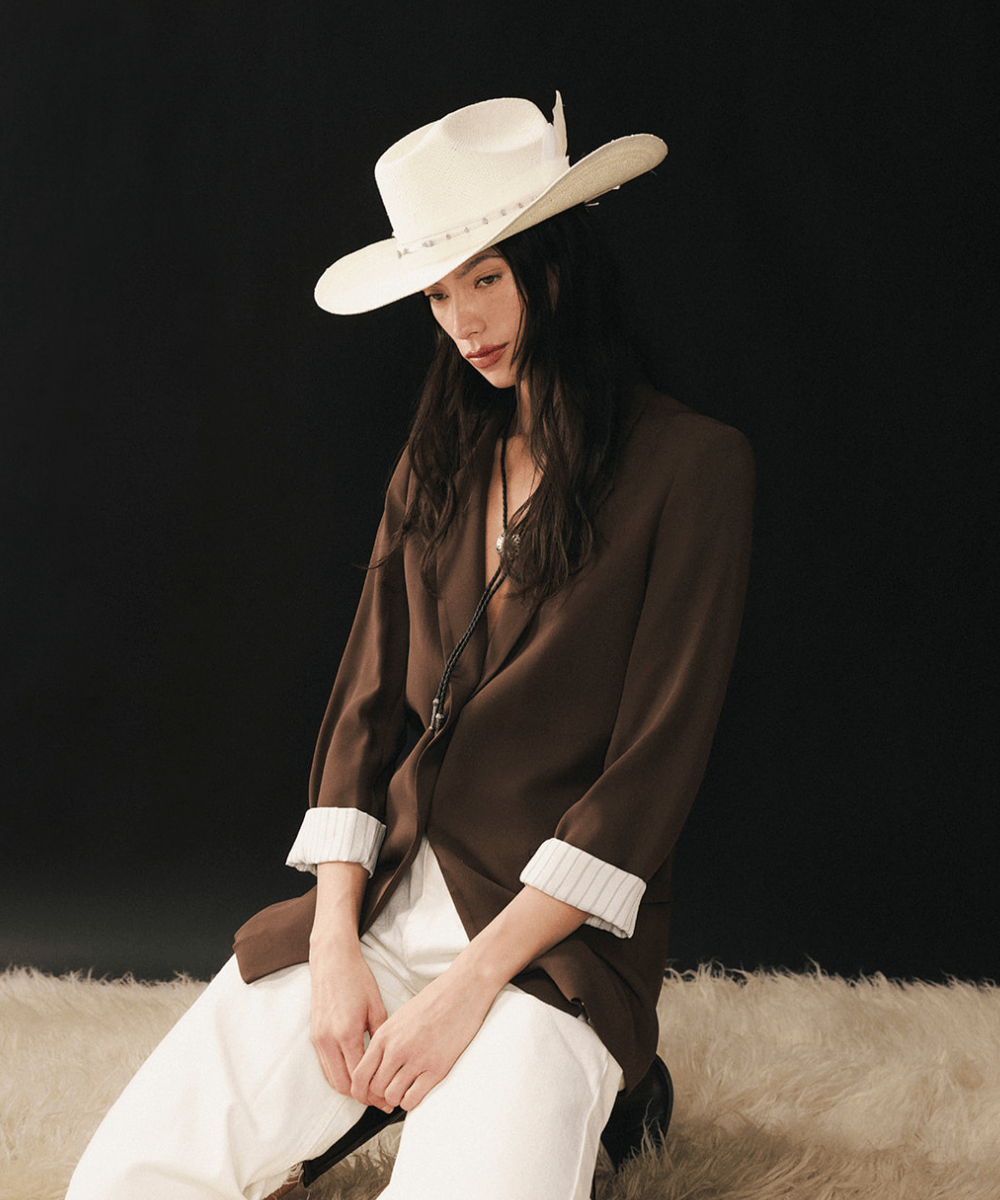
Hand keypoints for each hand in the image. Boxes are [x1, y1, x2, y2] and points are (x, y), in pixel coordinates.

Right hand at [309, 939, 387, 1100]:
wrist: (332, 960)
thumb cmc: (357, 979)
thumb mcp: (376, 1006)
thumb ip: (381, 1036)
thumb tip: (390, 1060)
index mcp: (346, 1034)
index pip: (359, 1077)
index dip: (374, 1092)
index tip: (387, 1099)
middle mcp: (328, 1040)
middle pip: (343, 1085)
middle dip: (362, 1096)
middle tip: (380, 1100)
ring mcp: (318, 1039)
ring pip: (331, 1079)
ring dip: (349, 1088)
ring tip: (369, 1089)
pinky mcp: (314, 1036)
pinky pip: (325, 1066)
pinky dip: (338, 1076)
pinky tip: (354, 1074)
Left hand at [350, 966, 493, 1111]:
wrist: (462, 991)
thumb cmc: (434, 1001)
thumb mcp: (400, 1017)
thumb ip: (387, 1041)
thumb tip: (379, 1065)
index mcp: (385, 1034)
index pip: (360, 1074)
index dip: (360, 1091)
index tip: (367, 1095)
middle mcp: (397, 1048)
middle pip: (374, 1089)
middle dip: (379, 1097)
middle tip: (387, 1096)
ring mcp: (417, 1059)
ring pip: (392, 1096)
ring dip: (396, 1099)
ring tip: (403, 1092)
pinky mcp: (436, 1068)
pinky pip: (413, 1099)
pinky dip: (411, 1102)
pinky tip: (416, 1092)